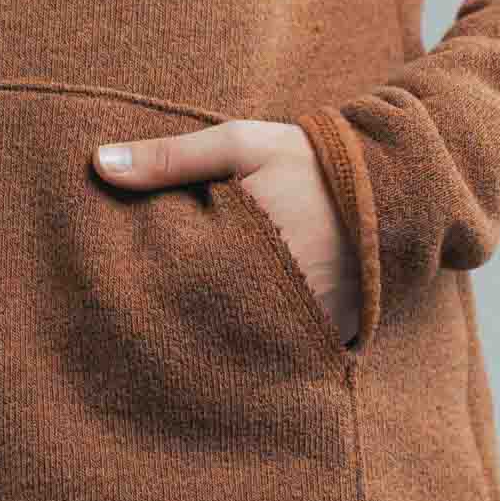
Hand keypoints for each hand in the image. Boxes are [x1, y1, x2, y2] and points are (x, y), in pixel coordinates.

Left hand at [92, 119, 360, 346]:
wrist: (402, 185)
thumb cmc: (311, 161)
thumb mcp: (239, 145)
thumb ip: (170, 157)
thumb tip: (97, 166)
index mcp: (245, 250)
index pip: (177, 290)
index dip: (146, 297)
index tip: (115, 302)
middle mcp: (277, 296)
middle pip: (205, 326)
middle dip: (175, 328)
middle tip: (131, 340)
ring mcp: (307, 322)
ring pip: (242, 346)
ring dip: (214, 343)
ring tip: (174, 352)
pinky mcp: (330, 335)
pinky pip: (283, 354)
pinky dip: (257, 349)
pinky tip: (228, 350)